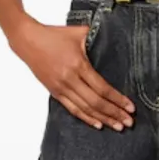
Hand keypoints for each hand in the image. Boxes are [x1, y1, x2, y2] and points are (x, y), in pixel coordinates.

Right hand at [11, 19, 134, 130]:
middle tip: (129, 122)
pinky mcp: (55, 92)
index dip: (117, 99)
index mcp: (78, 64)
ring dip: (103, 119)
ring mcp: (61, 88)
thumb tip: (113, 41)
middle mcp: (69, 79)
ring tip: (118, 126)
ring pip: (85, 109)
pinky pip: (72, 109)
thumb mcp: (78, 33)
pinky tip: (98, 124)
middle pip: (96, 102)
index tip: (130, 107)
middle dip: (114, 113)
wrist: (27, 41)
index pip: (102, 88)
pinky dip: (86, 118)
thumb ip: (96, 37)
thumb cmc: (53, 35)